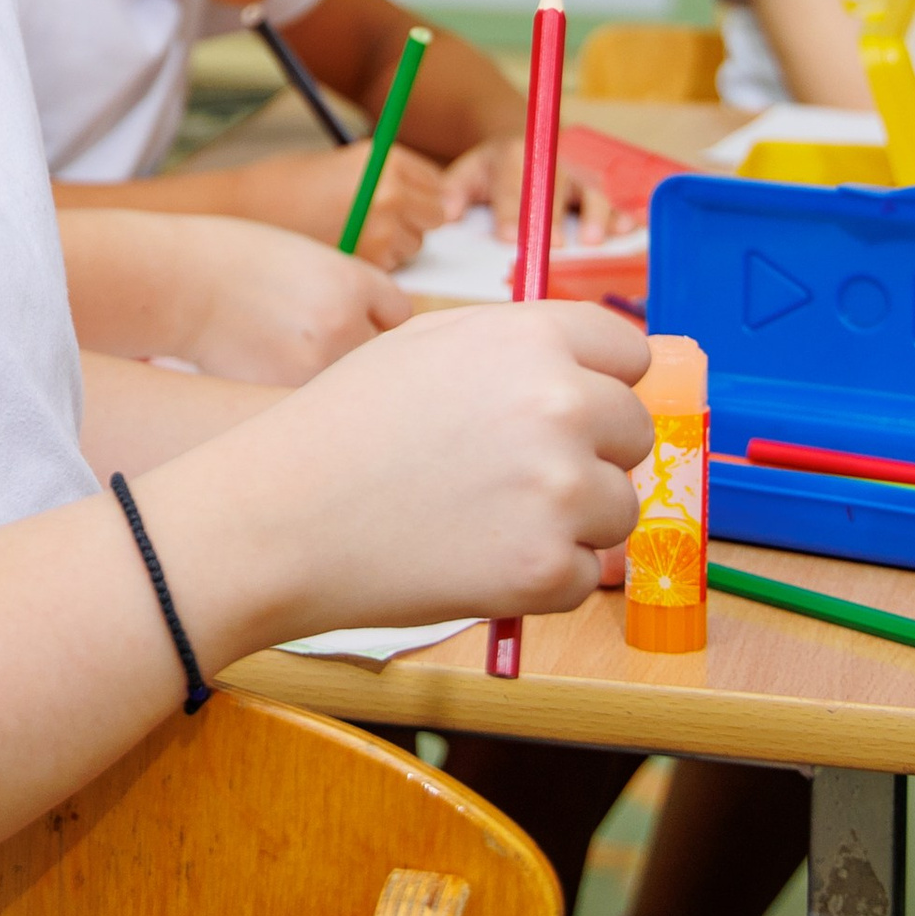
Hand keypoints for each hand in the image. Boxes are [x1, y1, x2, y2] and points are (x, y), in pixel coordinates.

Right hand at [151, 301, 651, 648]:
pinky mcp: (550, 569)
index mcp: (530, 338)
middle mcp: (561, 404)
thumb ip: (516, 346)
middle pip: (632, 431)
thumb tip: (591, 372)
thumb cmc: (344, 424)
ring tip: (482, 514)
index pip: (627, 351)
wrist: (282, 515)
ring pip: (617, 508)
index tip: (569, 407)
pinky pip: (584, 575)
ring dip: (569, 520)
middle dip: (588, 452)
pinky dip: (540, 577)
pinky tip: (472, 556)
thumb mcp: (425, 343)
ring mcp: (561, 489)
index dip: (599, 380)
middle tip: (509, 471)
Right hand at [176, 214, 410, 383]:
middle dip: (358, 349)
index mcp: (351, 279)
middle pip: (383, 354)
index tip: (358, 318)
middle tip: (319, 339)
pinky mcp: (285, 393)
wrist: (176, 281)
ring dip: (331, 375)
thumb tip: (369, 324)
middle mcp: (345, 323)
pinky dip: (301, 394)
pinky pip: (314, 400)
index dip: (376, 316)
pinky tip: (269, 368)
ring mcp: (316, 364)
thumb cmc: (232, 259)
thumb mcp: (303, 256)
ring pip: (349, 382)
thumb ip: (344, 288)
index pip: (399, 312)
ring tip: (288, 354)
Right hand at [226, 141, 448, 267]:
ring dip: (390, 248)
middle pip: (433, 218)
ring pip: (412, 248)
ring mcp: (381, 234)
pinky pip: (390, 272)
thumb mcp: (342, 166)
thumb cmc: (281, 189)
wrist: (238, 214)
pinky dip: (371, 268)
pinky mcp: (367, 270)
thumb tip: (443, 208)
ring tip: (343, 237)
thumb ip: (390, 181)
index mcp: (386, 161)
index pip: (436, 184)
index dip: (416, 194)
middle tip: (365, 222)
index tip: (393, 200)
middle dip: (408, 223)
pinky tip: (336, 254)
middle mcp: (391, 194)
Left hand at [441, 135, 620, 245]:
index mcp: (513, 154)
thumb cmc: (496, 166)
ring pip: (592, 185)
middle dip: (555, 216)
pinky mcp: (602, 175)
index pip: (511, 185)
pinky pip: (619, 191)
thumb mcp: (467, 171)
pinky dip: (625, 208)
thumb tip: (446, 213)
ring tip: (595, 239)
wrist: (528, 136)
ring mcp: (580, 165)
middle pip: (555, 185)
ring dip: (596, 213)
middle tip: (556, 246)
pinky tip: (631, 226)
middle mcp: (550, 156)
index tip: (510, 237)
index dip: (511, 212)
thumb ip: (452, 191)